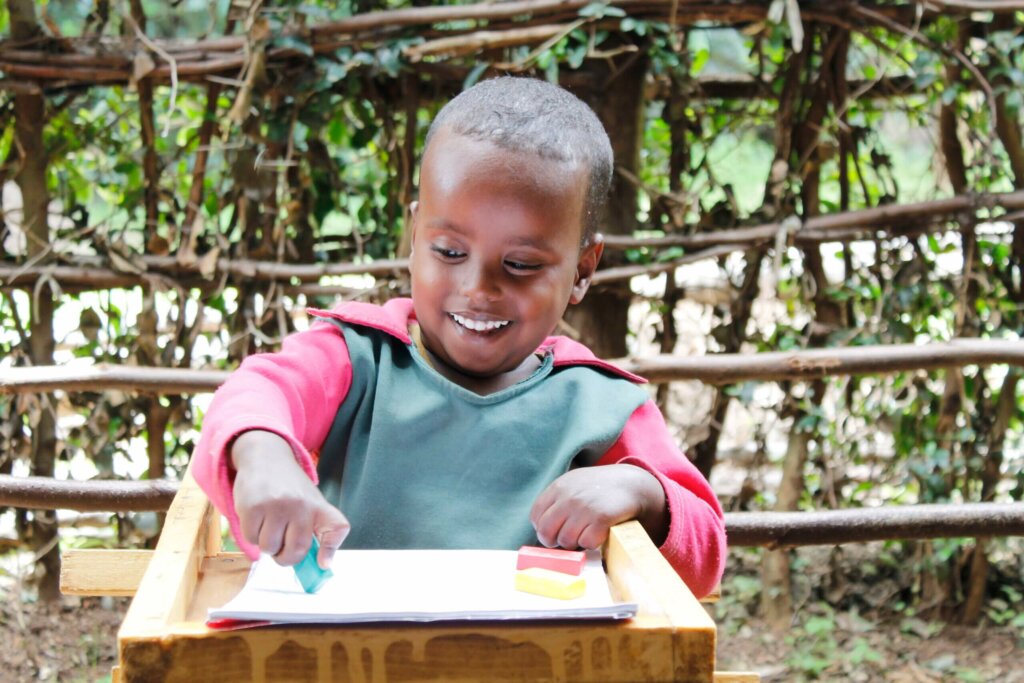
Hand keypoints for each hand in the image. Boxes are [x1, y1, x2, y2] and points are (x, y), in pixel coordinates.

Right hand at [231, 430, 349, 568]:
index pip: (336, 528)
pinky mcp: (253, 506)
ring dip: (266, 544)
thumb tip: (323, 565)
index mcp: (319, 506)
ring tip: (268, 524)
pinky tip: (257, 517)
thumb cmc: (290, 488)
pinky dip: (251, 534)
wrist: (266, 457)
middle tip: (281, 546)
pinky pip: (251, 538)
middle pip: (295, 552)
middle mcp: (301, 505)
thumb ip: (316, 531)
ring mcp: (277, 505)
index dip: (331, 549)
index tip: (322, 564)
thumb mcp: (310, 502)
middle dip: (284, 557)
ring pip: (269, 548)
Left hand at [529, 464, 667, 549]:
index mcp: (559, 487)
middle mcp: (569, 497)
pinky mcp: (601, 518)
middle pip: (546, 532)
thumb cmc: (601, 489)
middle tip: (567, 540)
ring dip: (576, 543)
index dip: (543, 528)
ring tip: (586, 534)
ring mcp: (584, 508)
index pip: (536, 516)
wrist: (632, 484)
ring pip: (566, 540)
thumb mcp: (575, 484)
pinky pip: (586, 542)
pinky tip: (599, 534)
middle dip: (555, 541)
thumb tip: (542, 529)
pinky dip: (592, 543)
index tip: (554, 532)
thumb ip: (557, 501)